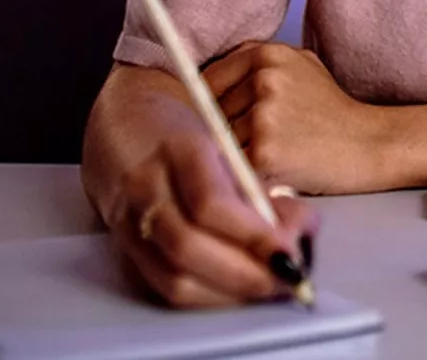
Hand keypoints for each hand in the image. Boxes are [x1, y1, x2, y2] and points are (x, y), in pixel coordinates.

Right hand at [108, 130, 318, 308]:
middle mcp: (146, 186)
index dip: (254, 236)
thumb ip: (260, 193)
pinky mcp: (125, 249)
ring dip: (230, 292)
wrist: (125, 129)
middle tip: (288, 278)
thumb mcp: (226, 151)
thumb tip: (300, 232)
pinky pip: (164, 287)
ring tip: (268, 287)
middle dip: (246, 273)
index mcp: (179, 149)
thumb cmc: (187, 140)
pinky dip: (209, 296)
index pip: (211, 202)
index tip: (292, 254)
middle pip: (187, 246)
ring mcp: (128, 221)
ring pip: (174, 276)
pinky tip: (237, 292)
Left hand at [205, 42, 391, 195]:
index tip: (222, 122)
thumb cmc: (333, 112)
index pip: (206, 82)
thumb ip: (256, 65)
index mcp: (266, 54)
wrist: (370, 143)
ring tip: (267, 157)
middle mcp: (263, 79)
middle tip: (254, 144)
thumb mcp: (301, 66)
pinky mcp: (266, 151)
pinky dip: (245, 175)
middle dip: (222, 132)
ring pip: (218, 142)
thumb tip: (202, 79)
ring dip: (233, 156)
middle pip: (208, 114)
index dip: (208, 108)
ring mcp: (264, 115)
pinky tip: (271, 172)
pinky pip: (232, 167)